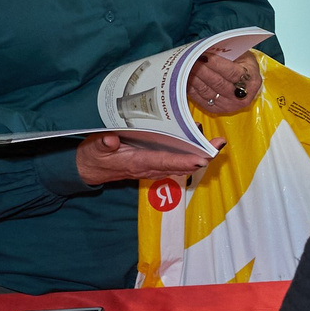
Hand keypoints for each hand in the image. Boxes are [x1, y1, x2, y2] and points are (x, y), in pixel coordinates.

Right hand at [73, 132, 208, 184]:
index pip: (164, 161)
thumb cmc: (93, 157)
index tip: (202, 158)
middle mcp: (150, 167)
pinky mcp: (154, 164)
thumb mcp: (94, 149)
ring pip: (182, 163)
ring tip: (216, 142)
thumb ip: (103, 144)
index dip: (184, 160)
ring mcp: (154, 167)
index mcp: (137, 162)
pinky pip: (176, 161)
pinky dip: (190, 155)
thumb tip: (111, 140)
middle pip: (180, 164)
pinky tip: (201, 143)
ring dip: (200, 155)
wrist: (90, 170)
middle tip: (219, 143)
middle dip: (201, 156)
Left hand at [186, 47, 260, 117]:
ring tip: (184, 67)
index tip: (203, 55)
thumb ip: (227, 53)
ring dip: (193, 78)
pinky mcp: (217, 110)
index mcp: (252, 80)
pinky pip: (200, 99)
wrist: (243, 79)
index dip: (216, 64)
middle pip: (218, 83)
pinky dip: (190, 88)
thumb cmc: (240, 63)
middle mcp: (242, 96)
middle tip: (188, 60)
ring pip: (206, 91)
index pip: (232, 72)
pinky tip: (184, 78)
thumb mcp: (241, 54)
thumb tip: (206, 50)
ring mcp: (230, 105)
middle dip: (201, 70)